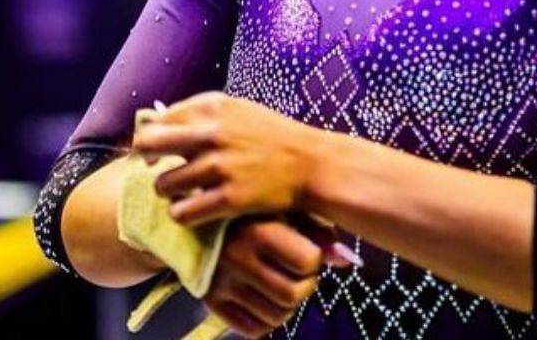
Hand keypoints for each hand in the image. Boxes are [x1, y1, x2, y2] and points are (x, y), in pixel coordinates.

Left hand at [134, 92, 323, 226]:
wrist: (312, 165)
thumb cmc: (272, 137)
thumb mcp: (237, 111)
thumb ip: (200, 114)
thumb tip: (157, 124)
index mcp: (211, 106)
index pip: (157, 121)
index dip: (150, 138)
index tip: (154, 153)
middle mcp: (211, 133)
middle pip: (148, 145)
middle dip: (144, 160)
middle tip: (155, 171)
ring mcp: (220, 166)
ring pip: (163, 183)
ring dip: (166, 191)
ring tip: (179, 194)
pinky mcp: (230, 199)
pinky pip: (183, 212)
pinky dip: (181, 214)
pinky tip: (191, 212)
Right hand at [202, 217, 350, 336]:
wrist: (189, 216)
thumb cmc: (245, 210)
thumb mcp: (279, 208)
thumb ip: (315, 230)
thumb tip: (348, 260)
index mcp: (257, 230)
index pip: (308, 261)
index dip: (312, 259)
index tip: (302, 250)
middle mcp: (238, 258)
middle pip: (293, 294)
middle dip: (302, 287)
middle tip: (293, 274)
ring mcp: (222, 282)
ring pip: (276, 316)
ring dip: (285, 306)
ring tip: (277, 284)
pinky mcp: (209, 301)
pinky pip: (252, 329)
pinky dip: (264, 321)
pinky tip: (262, 300)